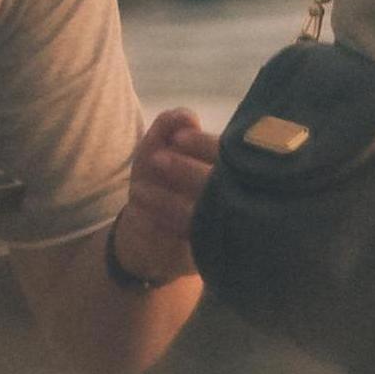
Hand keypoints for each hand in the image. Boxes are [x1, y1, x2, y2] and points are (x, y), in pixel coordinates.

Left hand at [108, 109, 218, 285]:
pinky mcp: (208, 255)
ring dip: (167, 200)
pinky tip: (139, 213)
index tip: (176, 138)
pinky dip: (160, 225)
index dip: (202, 145)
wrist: (150, 237)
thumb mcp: (159, 146)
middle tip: (156, 160)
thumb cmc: (161, 179)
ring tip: (137, 190)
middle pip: (220, 184)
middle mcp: (237, 198)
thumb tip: (187, 118)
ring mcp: (225, 230)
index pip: (227, 153)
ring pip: (203, 214)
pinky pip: (187, 241)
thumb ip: (171, 125)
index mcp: (231, 167)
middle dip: (185, 170)